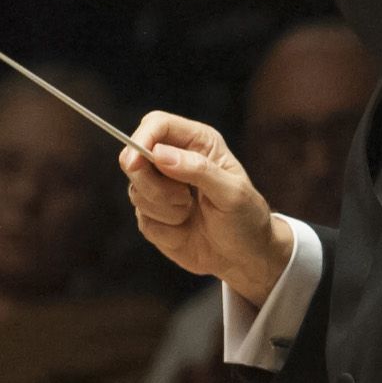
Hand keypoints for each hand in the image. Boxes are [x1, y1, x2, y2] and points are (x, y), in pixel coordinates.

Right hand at [123, 113, 293, 303]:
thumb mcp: (232, 193)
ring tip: (191, 213)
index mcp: (198, 142)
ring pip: (136, 190)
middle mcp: (175, 160)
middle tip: (183, 199)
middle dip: (152, 183)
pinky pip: (143, 219)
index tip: (135, 162)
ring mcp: (161, 188)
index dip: (142, 138)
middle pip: (135, 156)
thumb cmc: (246, 219)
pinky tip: (185, 230)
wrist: (244, 258)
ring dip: (165, 209)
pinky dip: (165, 230)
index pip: (157, 124)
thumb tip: (159, 154)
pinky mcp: (153, 215)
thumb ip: (198, 170)